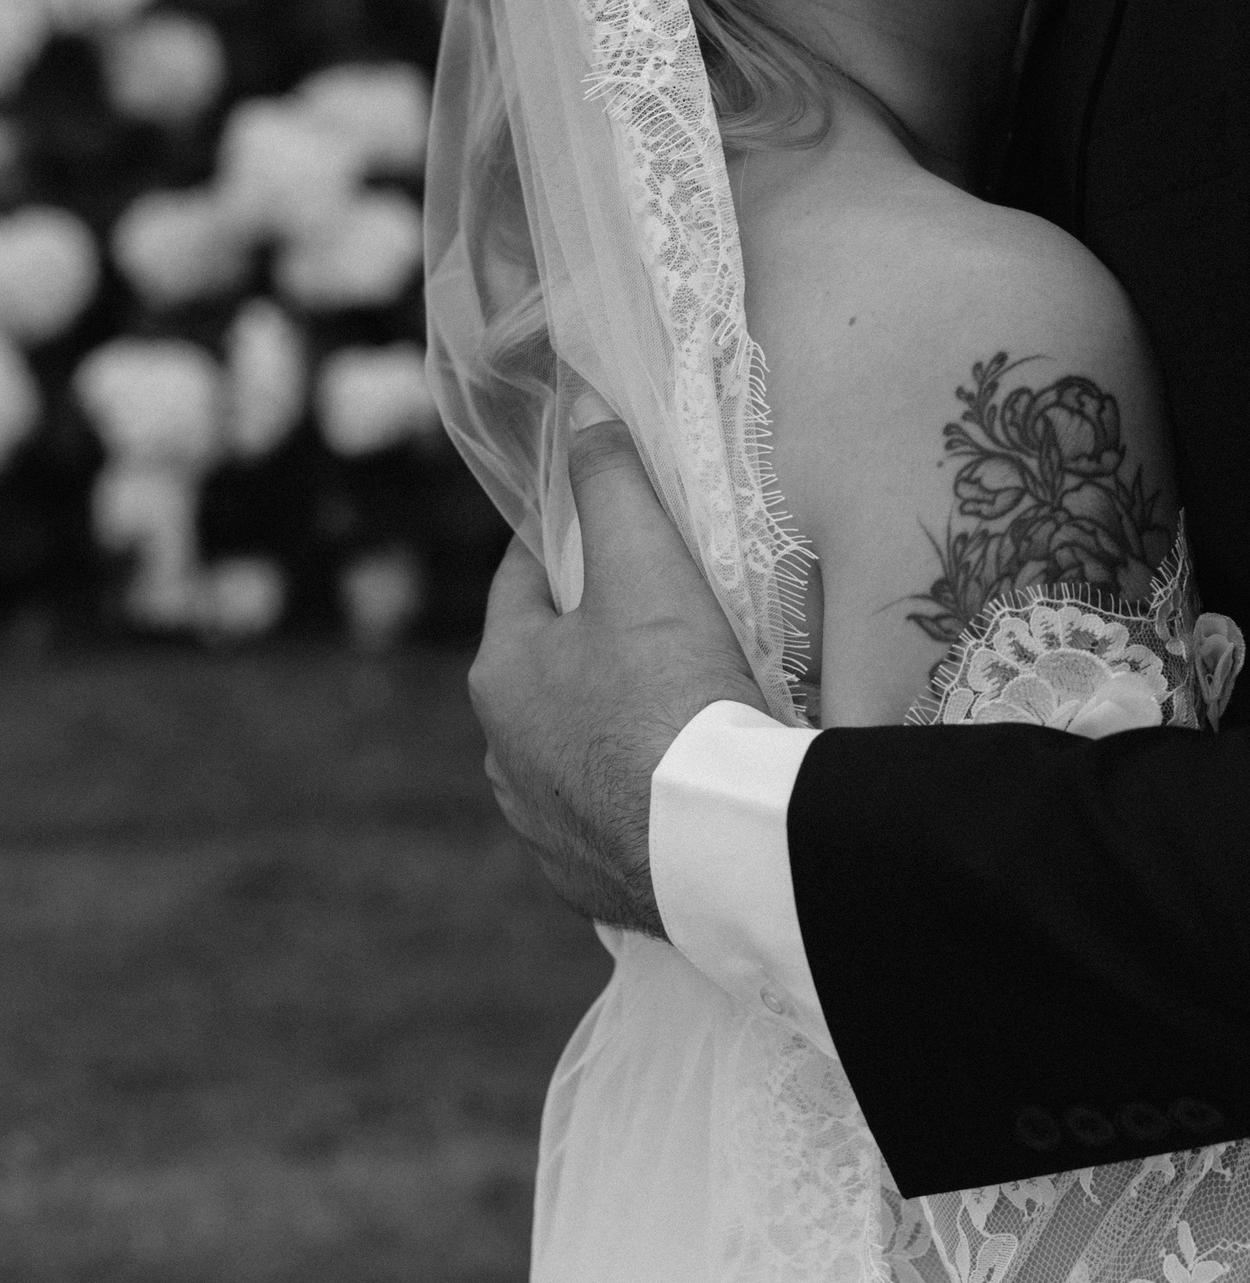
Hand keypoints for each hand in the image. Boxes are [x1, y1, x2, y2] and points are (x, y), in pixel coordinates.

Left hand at [468, 421, 765, 929]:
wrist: (715, 844)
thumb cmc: (673, 694)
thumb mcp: (647, 568)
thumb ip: (611, 481)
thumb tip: (582, 405)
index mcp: (501, 673)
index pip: (524, 578)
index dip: (570, 540)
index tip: (614, 522)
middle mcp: (502, 754)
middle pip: (550, 663)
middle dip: (597, 632)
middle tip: (668, 605)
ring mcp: (542, 824)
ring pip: (573, 741)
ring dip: (613, 716)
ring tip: (685, 694)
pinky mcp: (587, 877)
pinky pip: (607, 809)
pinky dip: (635, 785)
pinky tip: (684, 774)